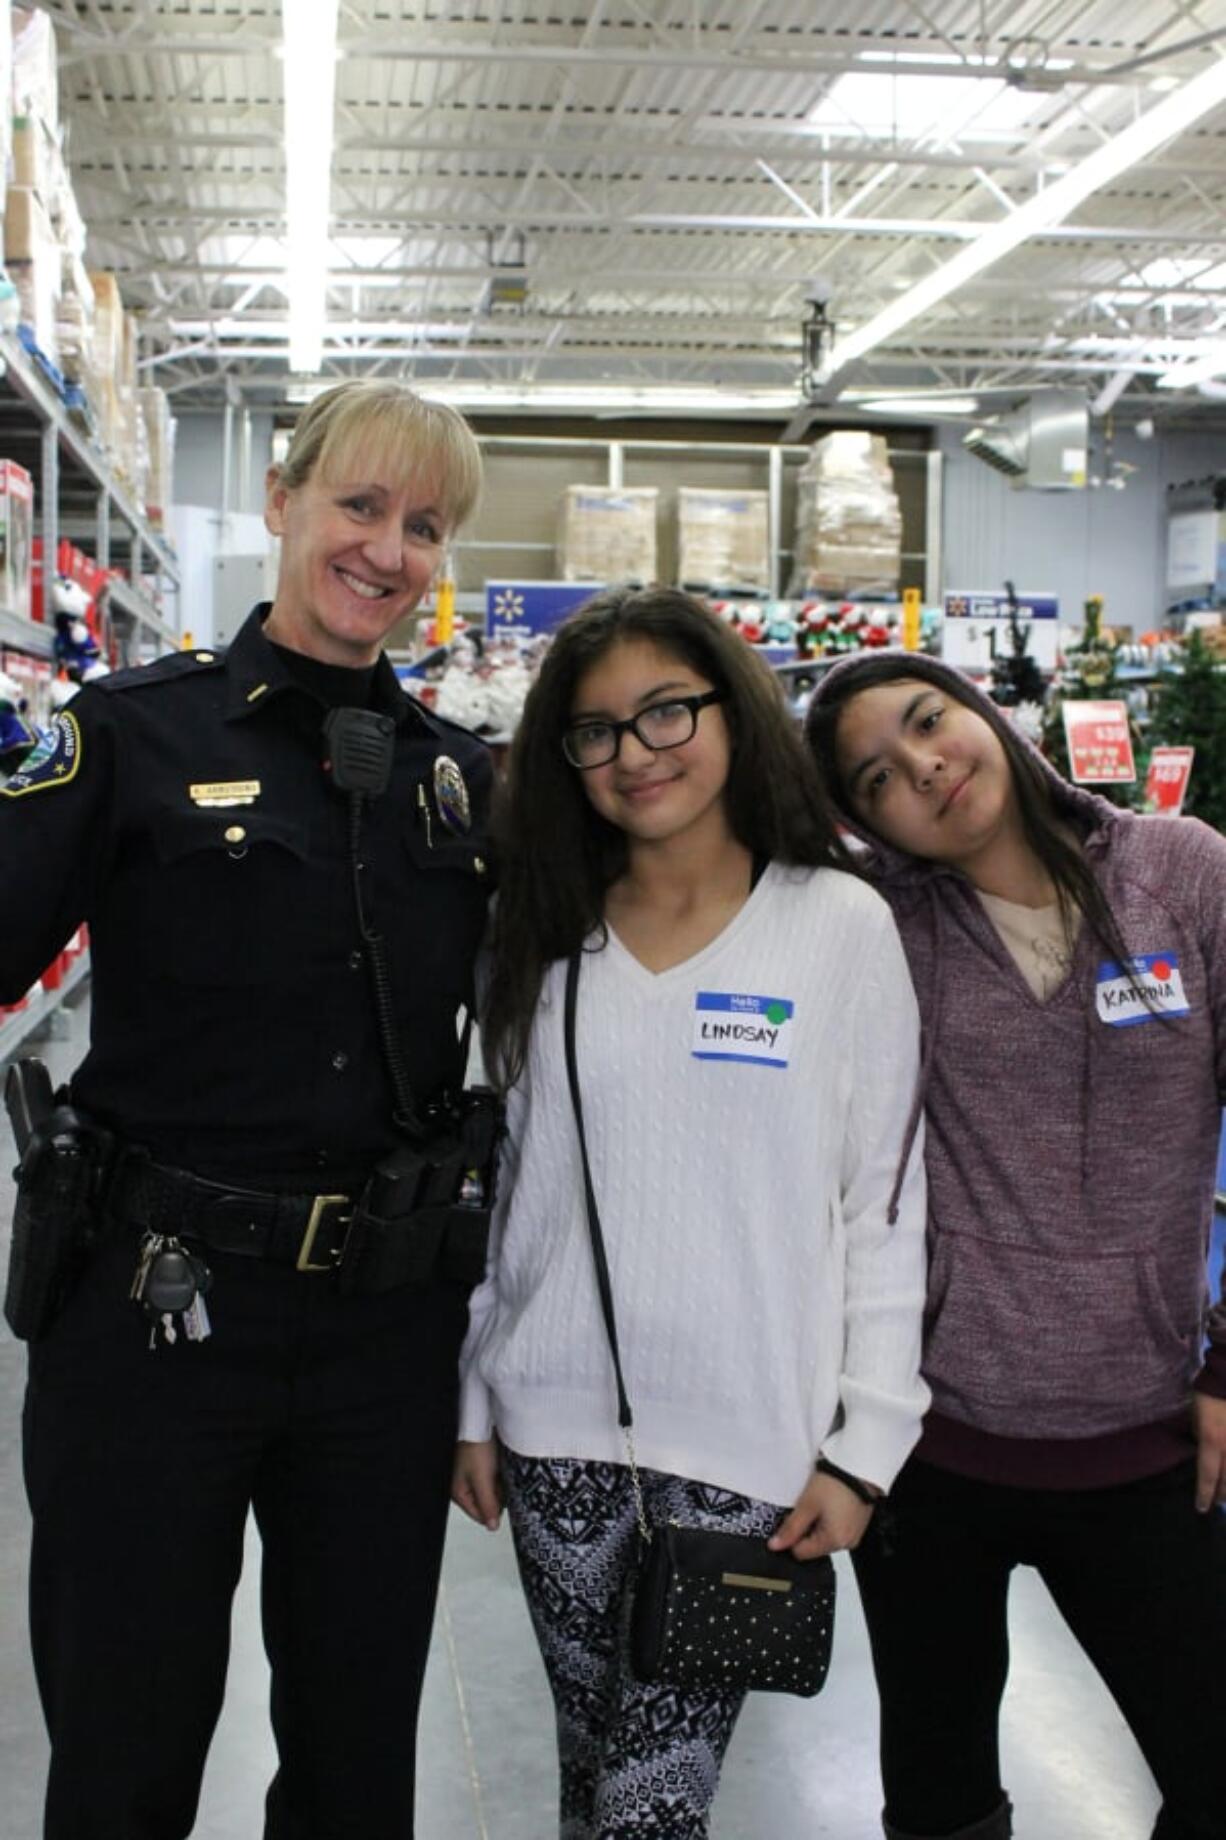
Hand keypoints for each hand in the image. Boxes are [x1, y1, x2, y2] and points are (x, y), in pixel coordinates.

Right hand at [451, 1438, 503, 1530]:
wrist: (478, 1422)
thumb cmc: (475, 1447)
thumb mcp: (483, 1480)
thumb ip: (488, 1505)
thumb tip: (492, 1527)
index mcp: (459, 1493)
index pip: (480, 1516)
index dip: (494, 1509)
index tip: (501, 1497)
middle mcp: (463, 1486)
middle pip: (487, 1503)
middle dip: (497, 1494)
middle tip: (497, 1478)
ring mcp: (471, 1475)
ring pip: (492, 1490)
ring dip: (499, 1483)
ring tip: (497, 1469)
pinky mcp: (480, 1465)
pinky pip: (493, 1477)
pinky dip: (499, 1473)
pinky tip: (498, 1464)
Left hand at [767, 1468, 876, 1559]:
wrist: (858, 1466)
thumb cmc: (836, 1482)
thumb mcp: (807, 1504)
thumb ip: (790, 1528)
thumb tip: (776, 1546)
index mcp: (834, 1541)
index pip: (801, 1553)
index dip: (792, 1536)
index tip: (792, 1518)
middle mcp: (847, 1543)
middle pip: (813, 1547)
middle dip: (806, 1528)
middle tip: (809, 1506)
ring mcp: (854, 1535)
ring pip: (824, 1538)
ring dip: (817, 1523)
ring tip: (821, 1502)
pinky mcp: (857, 1526)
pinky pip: (836, 1530)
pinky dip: (829, 1520)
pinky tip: (830, 1503)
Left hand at [1193, 1392, 1225, 1511]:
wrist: (1225, 1381)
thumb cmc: (1206, 1398)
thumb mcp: (1195, 1420)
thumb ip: (1201, 1439)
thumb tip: (1205, 1453)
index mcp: (1211, 1441)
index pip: (1207, 1475)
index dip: (1204, 1494)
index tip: (1201, 1508)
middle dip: (1221, 1495)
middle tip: (1217, 1505)